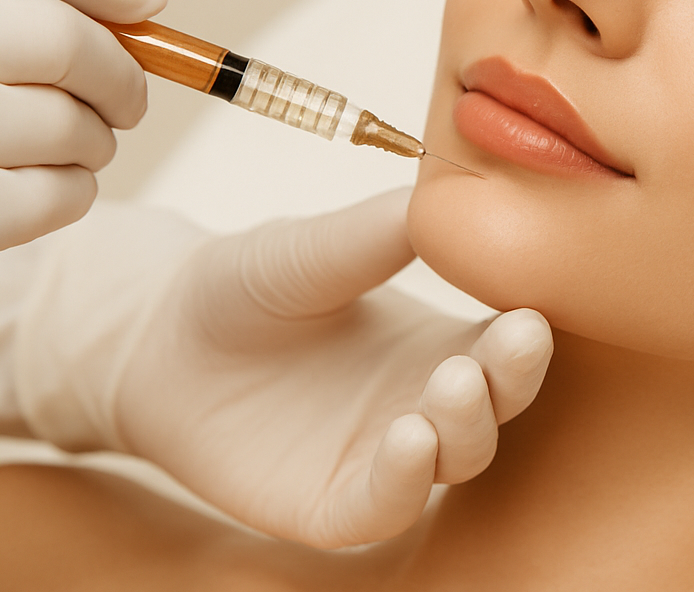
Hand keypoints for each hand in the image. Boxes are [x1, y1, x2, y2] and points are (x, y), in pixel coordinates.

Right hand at [0, 0, 163, 358]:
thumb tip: (105, 12)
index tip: (148, 1)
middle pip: (74, 38)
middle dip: (123, 70)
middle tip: (122, 96)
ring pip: (76, 123)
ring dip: (93, 140)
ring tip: (69, 151)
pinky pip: (59, 196)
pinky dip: (69, 194)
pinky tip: (37, 196)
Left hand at [14, 189, 552, 547]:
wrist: (157, 338)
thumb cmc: (245, 284)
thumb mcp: (316, 247)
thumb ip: (386, 227)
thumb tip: (459, 188)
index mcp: (437, 338)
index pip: (507, 341)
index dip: (528, 328)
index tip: (536, 302)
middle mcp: (423, 400)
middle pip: (498, 403)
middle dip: (514, 376)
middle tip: (514, 340)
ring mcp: (383, 456)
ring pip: (456, 458)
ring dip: (467, 426)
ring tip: (453, 384)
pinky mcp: (332, 503)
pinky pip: (386, 506)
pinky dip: (408, 481)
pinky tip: (409, 440)